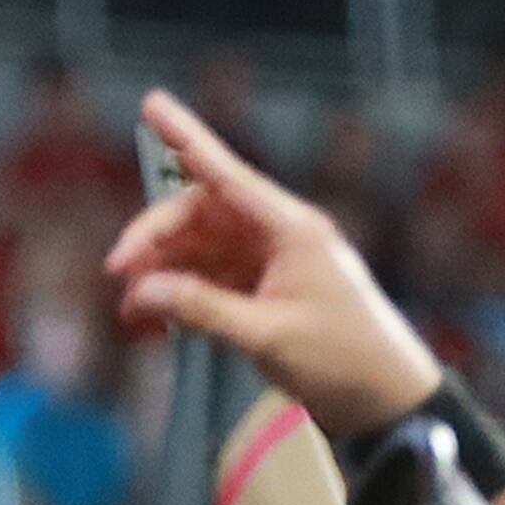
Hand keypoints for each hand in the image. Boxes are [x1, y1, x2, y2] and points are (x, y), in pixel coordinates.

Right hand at [107, 90, 446, 437]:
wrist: (385, 400)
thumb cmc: (342, 361)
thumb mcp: (266, 336)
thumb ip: (201, 309)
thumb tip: (142, 291)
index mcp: (291, 229)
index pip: (227, 174)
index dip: (186, 138)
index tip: (152, 104)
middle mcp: (280, 235)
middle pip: (201, 214)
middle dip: (155, 238)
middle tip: (118, 271)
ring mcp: (272, 263)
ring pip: (201, 247)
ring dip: (164, 270)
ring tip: (132, 307)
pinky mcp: (266, 291)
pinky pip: (212, 278)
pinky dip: (182, 293)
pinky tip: (155, 316)